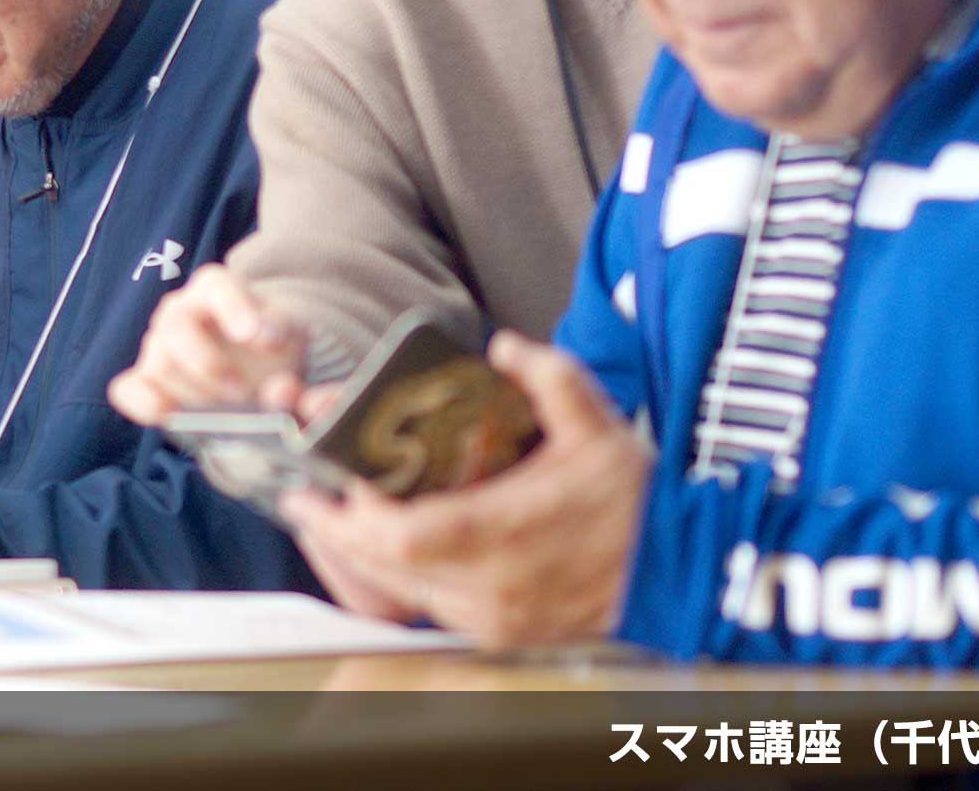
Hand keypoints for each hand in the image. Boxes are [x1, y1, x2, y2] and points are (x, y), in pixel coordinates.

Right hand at [109, 264, 316, 424]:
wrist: (255, 365)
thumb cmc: (270, 344)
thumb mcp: (292, 342)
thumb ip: (293, 364)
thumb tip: (281, 390)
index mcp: (217, 288)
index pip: (219, 287)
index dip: (238, 310)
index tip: (264, 338)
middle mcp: (180, 310)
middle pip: (177, 328)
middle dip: (208, 364)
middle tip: (240, 393)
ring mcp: (157, 345)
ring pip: (159, 365)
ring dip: (192, 393)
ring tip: (224, 411)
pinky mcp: (143, 379)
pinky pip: (127, 389)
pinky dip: (143, 404)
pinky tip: (167, 416)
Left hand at [279, 331, 649, 644]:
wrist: (677, 571)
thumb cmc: (634, 499)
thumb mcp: (598, 425)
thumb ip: (549, 378)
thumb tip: (502, 345)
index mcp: (511, 533)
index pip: (409, 534)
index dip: (361, 512)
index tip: (334, 477)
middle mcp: (495, 586)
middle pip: (389, 567)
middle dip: (336, 533)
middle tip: (300, 498)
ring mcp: (494, 617)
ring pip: (401, 592)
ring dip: (357, 556)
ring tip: (322, 520)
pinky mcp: (497, 632)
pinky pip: (425, 609)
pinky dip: (392, 578)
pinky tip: (373, 550)